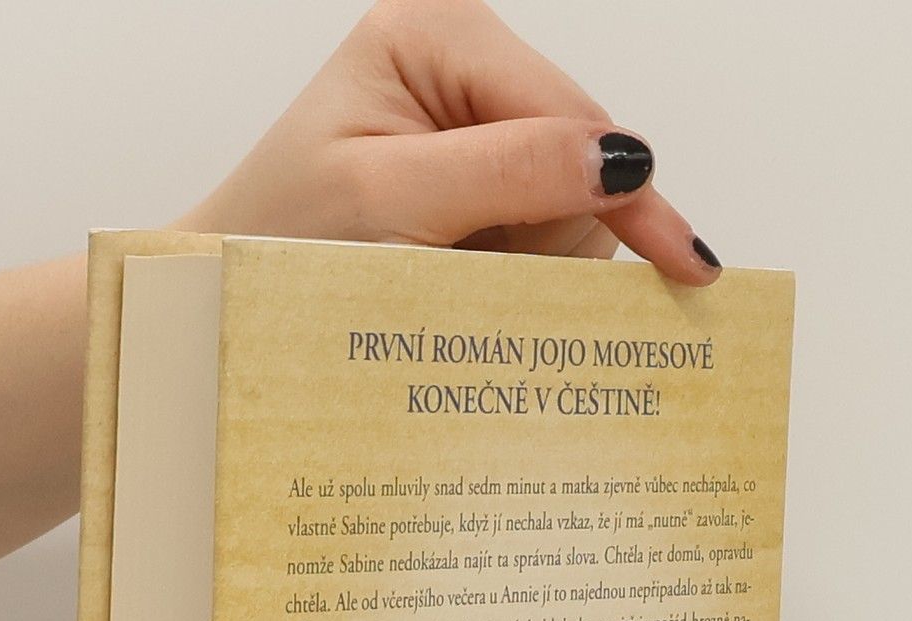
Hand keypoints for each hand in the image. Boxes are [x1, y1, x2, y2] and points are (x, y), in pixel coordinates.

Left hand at [175, 0, 719, 284]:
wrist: (229, 297)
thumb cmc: (279, 238)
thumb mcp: (388, 202)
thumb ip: (507, 173)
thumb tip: (621, 158)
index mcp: (440, 32)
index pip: (567, 112)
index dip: (621, 188)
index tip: (682, 262)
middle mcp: (467, 68)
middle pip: (582, 162)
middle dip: (549, 236)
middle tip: (477, 281)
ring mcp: (478, 131)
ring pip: (573, 213)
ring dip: (529, 269)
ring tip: (449, 284)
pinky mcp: (481, 188)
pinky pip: (544, 242)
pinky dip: (517, 282)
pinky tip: (465, 287)